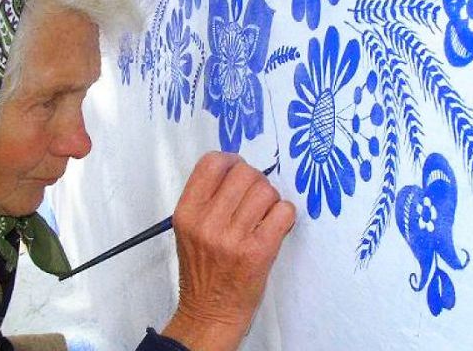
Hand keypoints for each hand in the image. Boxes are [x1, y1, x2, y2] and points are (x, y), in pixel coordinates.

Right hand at [161, 152, 294, 350]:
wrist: (209, 312)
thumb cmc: (202, 271)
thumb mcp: (189, 230)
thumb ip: (207, 199)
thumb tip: (238, 168)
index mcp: (187, 213)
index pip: (211, 163)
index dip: (231, 161)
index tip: (238, 171)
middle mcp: (207, 223)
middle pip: (244, 173)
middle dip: (256, 180)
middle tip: (255, 198)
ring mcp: (233, 238)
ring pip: (266, 190)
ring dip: (271, 199)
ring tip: (265, 215)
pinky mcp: (258, 252)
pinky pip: (283, 211)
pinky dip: (285, 214)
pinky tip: (276, 225)